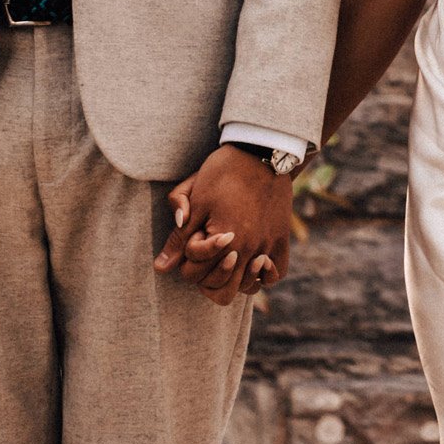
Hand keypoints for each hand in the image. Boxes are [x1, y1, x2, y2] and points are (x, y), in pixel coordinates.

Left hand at [156, 149, 290, 306]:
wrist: (261, 151)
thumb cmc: (223, 172)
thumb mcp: (195, 198)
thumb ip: (179, 237)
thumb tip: (161, 268)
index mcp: (224, 241)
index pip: (194, 274)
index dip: (186, 261)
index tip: (193, 241)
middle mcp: (248, 249)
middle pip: (222, 291)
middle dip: (207, 280)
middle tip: (206, 261)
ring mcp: (267, 246)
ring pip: (249, 288)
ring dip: (235, 281)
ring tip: (227, 263)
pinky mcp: (282, 240)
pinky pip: (275, 274)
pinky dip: (263, 276)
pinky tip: (251, 263)